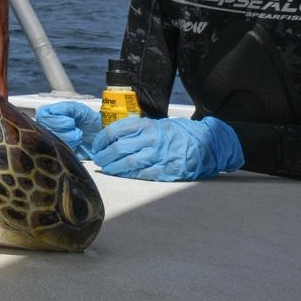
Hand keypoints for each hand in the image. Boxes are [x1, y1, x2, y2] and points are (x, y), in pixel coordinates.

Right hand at [35, 101, 101, 161]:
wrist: (101, 136)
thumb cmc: (89, 120)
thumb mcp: (78, 108)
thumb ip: (64, 108)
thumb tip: (54, 113)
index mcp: (49, 114)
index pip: (42, 117)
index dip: (57, 121)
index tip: (71, 121)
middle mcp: (47, 127)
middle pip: (46, 130)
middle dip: (65, 131)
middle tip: (75, 129)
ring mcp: (52, 141)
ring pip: (53, 142)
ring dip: (70, 139)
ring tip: (78, 137)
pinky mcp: (59, 153)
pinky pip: (59, 152)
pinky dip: (71, 148)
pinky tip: (77, 144)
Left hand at [91, 116, 243, 181]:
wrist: (205, 141)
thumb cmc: (175, 133)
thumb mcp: (155, 124)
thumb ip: (135, 130)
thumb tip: (111, 138)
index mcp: (146, 125)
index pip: (114, 131)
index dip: (101, 140)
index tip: (95, 146)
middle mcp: (151, 139)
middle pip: (118, 148)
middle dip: (104, 156)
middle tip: (98, 160)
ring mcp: (160, 155)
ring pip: (129, 162)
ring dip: (114, 168)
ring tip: (107, 169)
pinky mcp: (168, 169)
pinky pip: (144, 174)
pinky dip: (131, 175)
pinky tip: (123, 175)